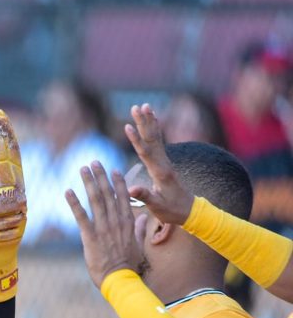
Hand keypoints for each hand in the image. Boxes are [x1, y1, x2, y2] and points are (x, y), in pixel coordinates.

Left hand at [65, 161, 144, 287]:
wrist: (120, 279)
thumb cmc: (128, 265)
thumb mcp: (137, 245)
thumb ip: (138, 230)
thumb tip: (140, 220)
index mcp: (127, 222)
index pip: (123, 197)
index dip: (117, 182)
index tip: (113, 169)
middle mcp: (116, 221)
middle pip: (108, 194)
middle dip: (100, 176)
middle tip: (94, 162)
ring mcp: (103, 228)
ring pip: (95, 200)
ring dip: (88, 183)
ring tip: (82, 169)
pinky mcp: (90, 236)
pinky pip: (81, 216)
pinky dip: (74, 203)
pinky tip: (68, 191)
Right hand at [125, 103, 194, 224]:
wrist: (190, 211)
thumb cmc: (173, 211)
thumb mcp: (158, 207)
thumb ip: (145, 196)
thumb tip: (130, 189)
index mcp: (160, 172)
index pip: (146, 153)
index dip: (136, 140)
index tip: (128, 127)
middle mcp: (164, 163)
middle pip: (152, 139)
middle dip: (144, 122)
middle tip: (137, 106)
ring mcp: (165, 161)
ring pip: (156, 138)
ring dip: (149, 121)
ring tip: (143, 106)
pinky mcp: (164, 163)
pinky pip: (158, 142)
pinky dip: (154, 129)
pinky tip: (152, 119)